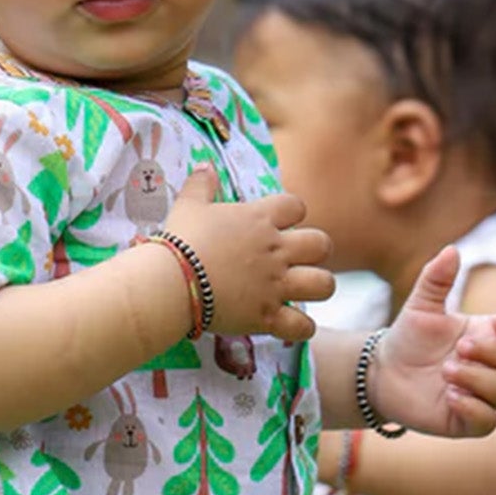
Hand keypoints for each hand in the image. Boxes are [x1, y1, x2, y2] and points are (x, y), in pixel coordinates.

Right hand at [162, 168, 333, 341]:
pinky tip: (291, 324)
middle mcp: (276, 250)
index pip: (296, 205)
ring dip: (317, 287)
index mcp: (260, 220)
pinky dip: (302, 328)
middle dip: (316, 251)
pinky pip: (302, 326)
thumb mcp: (189, 205)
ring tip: (303, 290)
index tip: (280, 222)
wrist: (172, 281)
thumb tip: (206, 166)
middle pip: (321, 244)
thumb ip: (201, 184)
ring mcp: (275, 284)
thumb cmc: (181, 240)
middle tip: (299, 258)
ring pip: (323, 284)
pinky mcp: (268, 315)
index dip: (293, 213)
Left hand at [368, 246, 495, 438]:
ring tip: (446, 371)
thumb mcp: (420, 305)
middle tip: (460, 347)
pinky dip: (474, 409)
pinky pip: (488, 422)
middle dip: (494, 352)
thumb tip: (451, 250)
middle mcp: (490, 365)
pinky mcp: (466, 420)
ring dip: (479, 379)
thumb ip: (436, 279)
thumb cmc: (408, 337)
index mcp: (487, 334)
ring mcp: (481, 394)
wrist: (382, 373)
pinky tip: (450, 396)